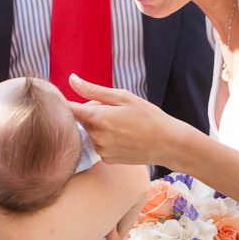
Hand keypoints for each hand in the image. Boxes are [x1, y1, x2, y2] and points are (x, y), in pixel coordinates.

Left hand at [68, 74, 191, 169]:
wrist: (168, 143)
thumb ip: (93, 89)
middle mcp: (96, 136)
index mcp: (99, 118)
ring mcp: (101, 150)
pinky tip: (123, 137)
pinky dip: (106, 140)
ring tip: (122, 124)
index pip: (70, 109)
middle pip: (82, 120)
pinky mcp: (107, 160)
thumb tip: (71, 79)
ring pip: (90, 133)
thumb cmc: (147, 115)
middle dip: (92, 112)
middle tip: (115, 109)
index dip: (72, 102)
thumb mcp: (123, 97)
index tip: (81, 100)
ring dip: (99, 127)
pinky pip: (99, 145)